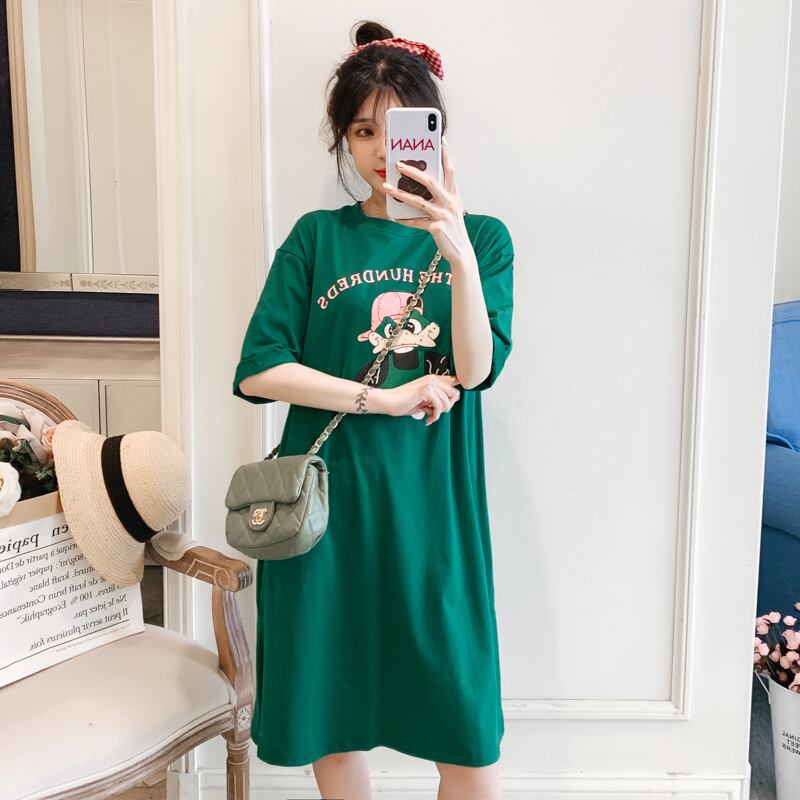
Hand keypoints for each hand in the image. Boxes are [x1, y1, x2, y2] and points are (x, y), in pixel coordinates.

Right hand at [380, 374, 460, 425]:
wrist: (389, 402)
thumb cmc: (404, 402)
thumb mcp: (424, 400)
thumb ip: (436, 399)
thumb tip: (450, 403)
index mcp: (432, 379)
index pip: (454, 382)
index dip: (454, 395)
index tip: (445, 405)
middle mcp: (433, 379)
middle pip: (455, 394)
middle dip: (447, 406)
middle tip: (435, 412)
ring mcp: (430, 383)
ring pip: (447, 402)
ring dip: (439, 413)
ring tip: (428, 415)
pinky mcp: (427, 390)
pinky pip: (439, 406)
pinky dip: (434, 416)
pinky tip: (427, 418)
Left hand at [382, 137, 472, 264]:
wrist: (461, 251)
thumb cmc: (453, 228)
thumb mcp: (451, 209)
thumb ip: (441, 195)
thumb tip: (422, 184)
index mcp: (454, 195)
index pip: (450, 171)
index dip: (445, 155)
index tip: (440, 140)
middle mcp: (450, 202)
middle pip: (430, 182)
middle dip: (413, 171)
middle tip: (398, 164)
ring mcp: (443, 215)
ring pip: (419, 201)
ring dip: (401, 193)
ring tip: (387, 187)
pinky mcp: (436, 228)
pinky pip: (416, 222)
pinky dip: (404, 220)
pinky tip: (395, 217)